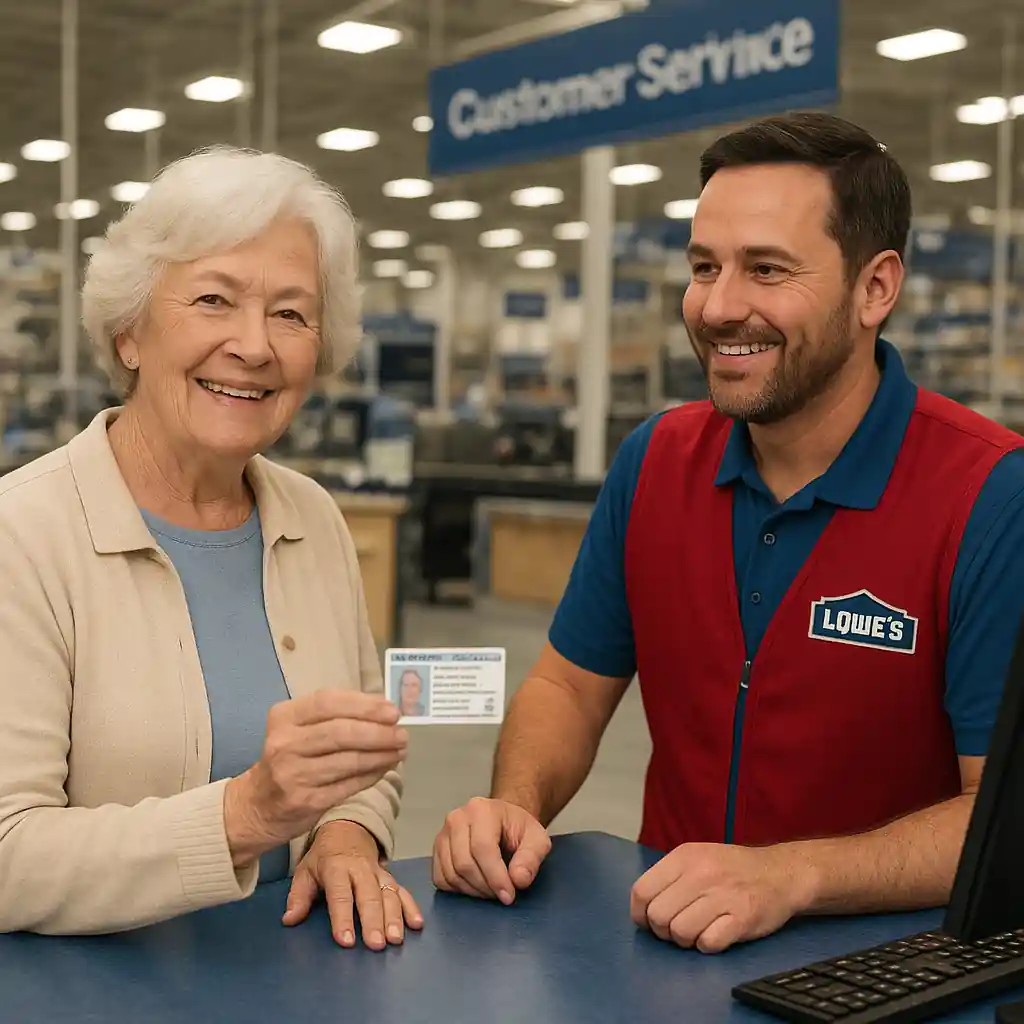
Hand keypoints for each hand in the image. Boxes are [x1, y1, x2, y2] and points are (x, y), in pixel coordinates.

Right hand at [224, 690, 406, 865]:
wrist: (256, 805)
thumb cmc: (288, 758)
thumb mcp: (298, 728)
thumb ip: (334, 716)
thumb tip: (383, 709)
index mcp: (284, 717)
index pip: (328, 702)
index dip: (364, 705)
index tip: (391, 710)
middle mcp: (285, 744)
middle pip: (341, 732)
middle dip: (378, 732)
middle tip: (402, 733)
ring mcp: (293, 775)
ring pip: (348, 761)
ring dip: (381, 754)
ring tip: (400, 749)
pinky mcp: (306, 801)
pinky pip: (348, 785)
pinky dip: (372, 774)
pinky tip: (385, 767)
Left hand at [282, 821, 422, 950]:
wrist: (348, 830)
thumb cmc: (324, 857)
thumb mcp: (305, 871)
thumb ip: (299, 896)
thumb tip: (290, 919)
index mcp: (336, 867)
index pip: (340, 894)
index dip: (343, 917)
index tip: (346, 940)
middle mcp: (360, 870)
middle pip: (369, 895)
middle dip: (373, 921)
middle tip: (376, 944)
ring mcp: (378, 873)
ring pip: (389, 893)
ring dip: (394, 917)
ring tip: (395, 939)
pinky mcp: (390, 876)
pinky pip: (402, 891)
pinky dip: (411, 907)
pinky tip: (416, 924)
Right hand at [432, 797, 551, 904]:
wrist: (503, 822)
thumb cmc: (518, 829)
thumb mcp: (537, 839)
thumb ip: (531, 858)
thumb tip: (518, 879)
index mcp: (481, 810)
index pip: (482, 848)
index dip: (495, 877)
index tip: (508, 896)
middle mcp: (457, 818)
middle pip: (464, 863)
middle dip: (485, 887)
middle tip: (502, 894)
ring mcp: (443, 834)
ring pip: (451, 873)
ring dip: (473, 891)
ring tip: (491, 890)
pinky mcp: (437, 850)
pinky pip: (440, 878)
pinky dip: (458, 890)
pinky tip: (476, 886)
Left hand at [630, 843, 812, 953]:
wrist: (780, 873)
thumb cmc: (733, 869)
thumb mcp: (697, 857)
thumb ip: (670, 877)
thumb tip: (642, 907)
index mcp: (684, 856)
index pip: (642, 890)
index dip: (640, 913)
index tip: (649, 921)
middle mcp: (701, 873)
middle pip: (658, 916)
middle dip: (663, 931)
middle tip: (677, 928)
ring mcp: (723, 895)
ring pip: (680, 932)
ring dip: (686, 940)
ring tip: (698, 931)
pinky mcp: (742, 918)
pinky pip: (708, 943)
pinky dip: (708, 945)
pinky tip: (716, 934)